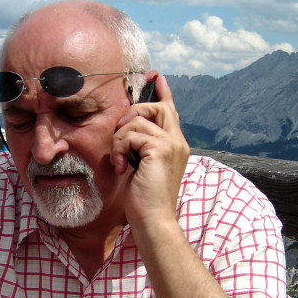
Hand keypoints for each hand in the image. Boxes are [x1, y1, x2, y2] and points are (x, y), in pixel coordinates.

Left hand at [112, 73, 189, 227]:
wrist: (154, 221)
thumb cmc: (145, 200)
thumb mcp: (142, 167)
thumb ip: (141, 147)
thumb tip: (127, 128)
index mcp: (175, 146)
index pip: (171, 111)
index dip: (163, 92)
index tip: (156, 76)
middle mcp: (178, 142)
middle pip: (157, 106)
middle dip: (133, 114)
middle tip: (121, 137)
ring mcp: (172, 145)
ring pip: (139, 119)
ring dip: (120, 138)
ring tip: (119, 161)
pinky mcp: (161, 150)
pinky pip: (132, 134)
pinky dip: (119, 149)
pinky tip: (120, 167)